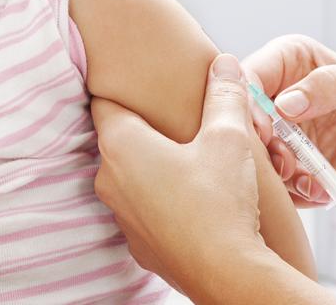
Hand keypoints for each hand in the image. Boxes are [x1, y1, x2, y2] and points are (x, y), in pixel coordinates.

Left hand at [93, 54, 265, 297]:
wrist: (227, 272)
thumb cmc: (221, 201)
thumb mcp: (229, 136)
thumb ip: (225, 95)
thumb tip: (226, 63)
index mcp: (122, 146)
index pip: (106, 102)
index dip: (125, 88)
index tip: (145, 82)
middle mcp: (110, 180)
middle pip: (120, 139)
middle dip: (149, 127)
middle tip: (182, 118)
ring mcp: (123, 215)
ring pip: (133, 175)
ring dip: (156, 164)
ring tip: (194, 158)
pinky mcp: (140, 242)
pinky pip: (146, 206)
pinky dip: (163, 196)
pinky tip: (196, 197)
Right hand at [244, 36, 335, 225]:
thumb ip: (331, 82)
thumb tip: (286, 102)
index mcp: (299, 61)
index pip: (255, 70)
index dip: (249, 95)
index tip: (264, 124)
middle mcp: (285, 95)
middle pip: (244, 114)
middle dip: (260, 139)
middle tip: (284, 158)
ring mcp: (286, 134)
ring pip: (253, 150)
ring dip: (277, 168)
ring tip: (310, 177)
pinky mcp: (292, 167)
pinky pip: (273, 181)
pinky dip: (292, 189)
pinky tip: (321, 189)